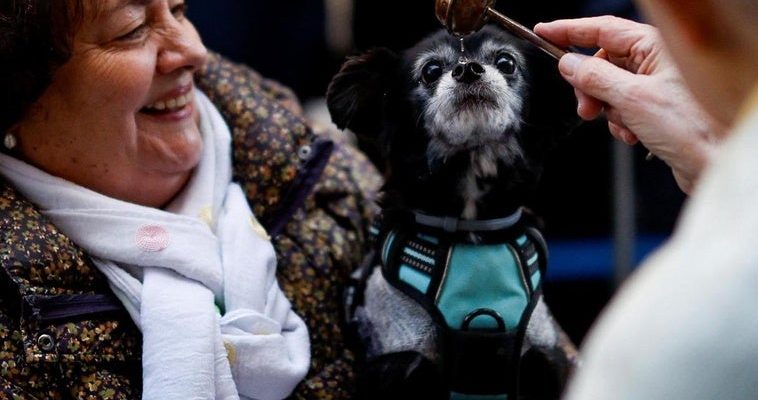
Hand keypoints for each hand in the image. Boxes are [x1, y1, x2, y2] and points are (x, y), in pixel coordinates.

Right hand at [535, 16, 725, 193]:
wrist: (716, 162)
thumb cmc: (693, 126)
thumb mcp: (632, 98)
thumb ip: (595, 78)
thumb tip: (570, 64)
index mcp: (656, 45)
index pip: (603, 29)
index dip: (570, 31)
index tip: (545, 33)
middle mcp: (657, 60)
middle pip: (604, 62)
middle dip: (590, 86)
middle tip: (586, 107)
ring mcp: (657, 84)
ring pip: (611, 88)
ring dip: (608, 109)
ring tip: (621, 124)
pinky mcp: (657, 107)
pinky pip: (623, 107)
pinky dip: (621, 121)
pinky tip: (633, 134)